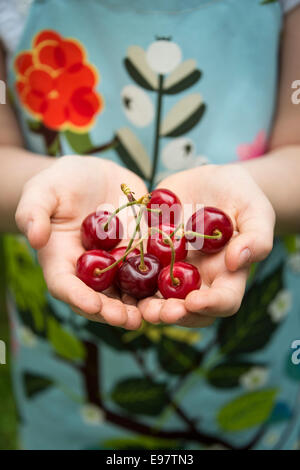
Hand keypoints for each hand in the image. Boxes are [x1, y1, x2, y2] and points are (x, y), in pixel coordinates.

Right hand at [15, 155, 147, 328]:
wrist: (93, 175)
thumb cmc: (60, 183)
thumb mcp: (42, 191)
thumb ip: (34, 212)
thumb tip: (34, 238)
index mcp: (62, 261)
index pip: (66, 286)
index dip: (79, 298)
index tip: (93, 305)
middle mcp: (91, 270)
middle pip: (101, 298)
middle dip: (116, 311)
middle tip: (132, 320)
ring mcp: (117, 263)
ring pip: (129, 291)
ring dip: (144, 306)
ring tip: (158, 313)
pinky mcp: (139, 253)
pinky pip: (152, 270)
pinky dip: (164, 282)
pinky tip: (179, 288)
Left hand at [139, 164, 274, 326]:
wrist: (210, 181)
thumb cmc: (241, 196)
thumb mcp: (256, 212)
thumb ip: (256, 238)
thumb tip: (237, 261)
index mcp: (227, 275)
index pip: (223, 301)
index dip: (210, 306)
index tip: (193, 301)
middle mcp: (199, 279)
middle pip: (187, 308)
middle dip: (171, 313)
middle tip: (156, 312)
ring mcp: (173, 269)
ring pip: (159, 296)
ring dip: (146, 305)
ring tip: (135, 305)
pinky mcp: (151, 254)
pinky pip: (137, 270)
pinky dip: (126, 277)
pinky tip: (114, 275)